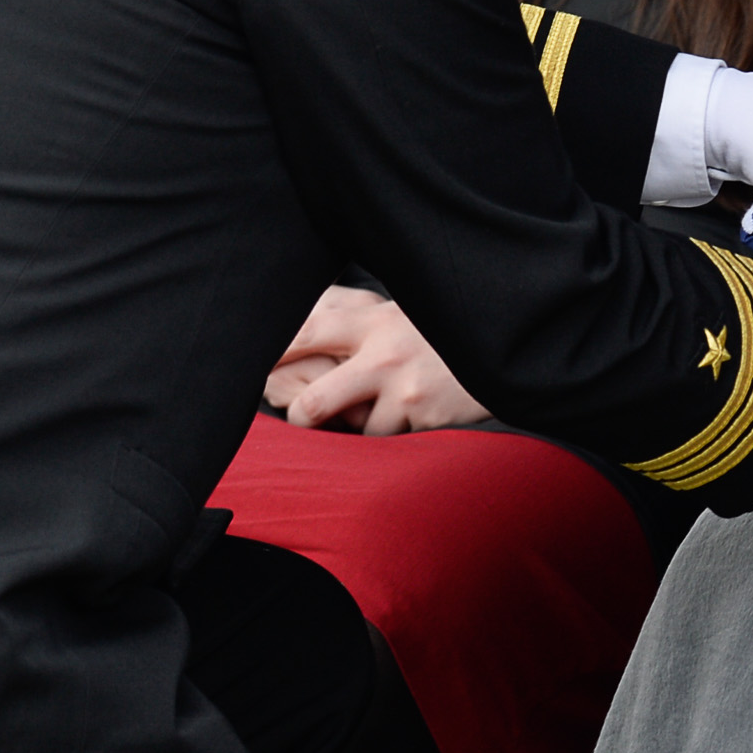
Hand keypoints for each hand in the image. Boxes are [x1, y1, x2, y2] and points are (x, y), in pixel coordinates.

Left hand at [264, 285, 488, 433]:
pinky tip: (411, 417)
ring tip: (376, 414)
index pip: (307, 332)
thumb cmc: (446, 333)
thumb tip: (312, 329)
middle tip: (299, 418)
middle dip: (298, 418)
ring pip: (350, 428)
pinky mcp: (422, 413)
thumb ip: (363, 324)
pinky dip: (391, 434)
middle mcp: (383, 351)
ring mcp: (402, 386)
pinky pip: (385, 438)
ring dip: (356, 428)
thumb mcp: (403, 314)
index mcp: (374, 318)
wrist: (504, 346)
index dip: (272, 351)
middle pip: (313, 401)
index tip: (249, 364)